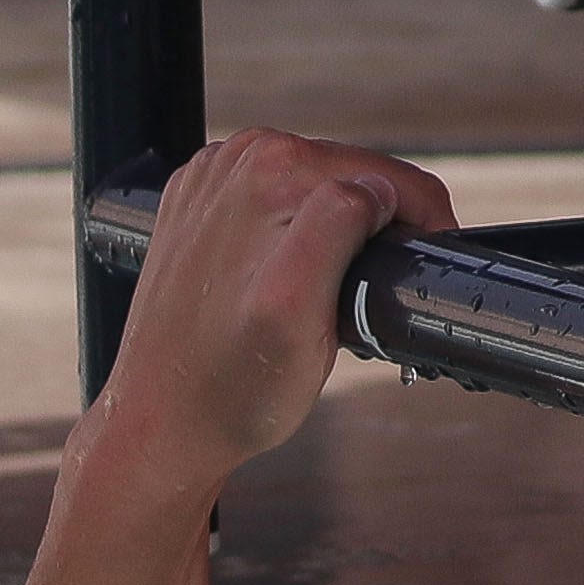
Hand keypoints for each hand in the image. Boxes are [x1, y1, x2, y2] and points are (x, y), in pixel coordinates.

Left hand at [98, 129, 458, 493]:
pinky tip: (283, 282)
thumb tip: (371, 190)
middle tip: (366, 300)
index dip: (418, 226)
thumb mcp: (301, 309)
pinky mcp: (199, 207)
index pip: (384, 177)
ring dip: (337, 236)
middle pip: (351, 178)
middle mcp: (236, 161)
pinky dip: (294, 240)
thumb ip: (339, 226)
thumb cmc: (231, 388)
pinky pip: (277, 208)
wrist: (164, 424)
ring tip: (325, 295)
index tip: (413, 277)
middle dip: (373, 233)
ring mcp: (212, 181)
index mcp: (269, 168)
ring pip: (318, 192)